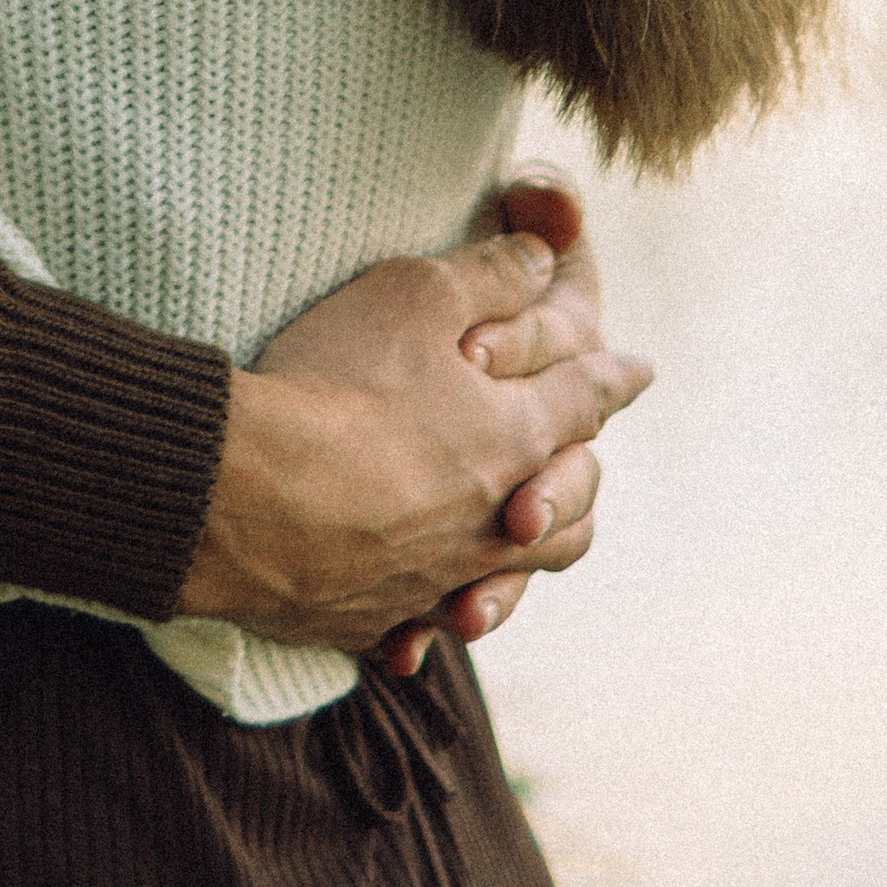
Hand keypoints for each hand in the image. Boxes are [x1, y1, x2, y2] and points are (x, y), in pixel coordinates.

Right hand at [383, 175, 609, 671]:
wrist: (247, 496)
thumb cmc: (335, 385)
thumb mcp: (415, 294)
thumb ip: (489, 274)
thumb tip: (541, 259)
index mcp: (518, 437)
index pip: (586, 397)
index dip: (614, 375)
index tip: (640, 369)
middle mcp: (496, 519)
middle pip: (571, 505)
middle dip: (581, 480)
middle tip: (582, 466)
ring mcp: (440, 578)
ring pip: (511, 577)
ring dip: (524, 561)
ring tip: (517, 541)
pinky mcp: (379, 618)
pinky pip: (421, 626)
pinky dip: (428, 619)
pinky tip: (412, 623)